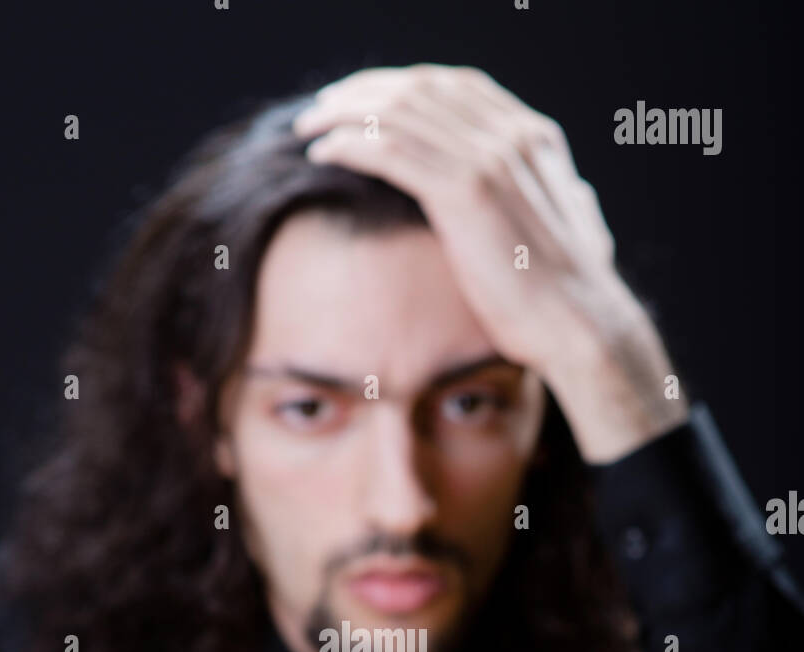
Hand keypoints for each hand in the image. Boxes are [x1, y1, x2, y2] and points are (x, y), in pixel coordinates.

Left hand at [294, 65, 687, 460]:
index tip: (361, 100)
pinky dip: (351, 146)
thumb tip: (575, 192)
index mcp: (533, 137)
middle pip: (420, 89)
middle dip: (364, 93)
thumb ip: (560, 199)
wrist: (580, 326)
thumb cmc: (571, 296)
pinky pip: (391, 151)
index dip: (400, 85)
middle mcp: (512, 135)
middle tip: (322, 108)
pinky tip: (323, 153)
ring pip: (399, 113)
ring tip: (309, 128)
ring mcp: (489, 159)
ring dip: (345, 115)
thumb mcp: (573, 228)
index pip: (455, 86)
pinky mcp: (465, 192)